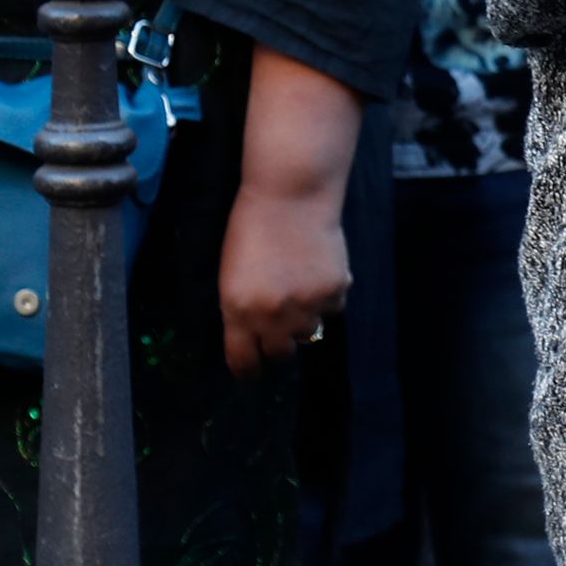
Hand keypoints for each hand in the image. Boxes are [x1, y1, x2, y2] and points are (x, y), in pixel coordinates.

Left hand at [218, 183, 350, 378]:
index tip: (253, 370)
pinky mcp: (333, 291)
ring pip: (309, 333)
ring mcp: (305, 306)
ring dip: (305, 318)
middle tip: (281, 328)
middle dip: (279, 345)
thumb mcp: (232, 275)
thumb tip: (257, 338)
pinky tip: (318, 270)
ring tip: (301, 286)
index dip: (249, 370)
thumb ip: (242, 310)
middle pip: (280, 355)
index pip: (243, 361)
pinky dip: (327, 297)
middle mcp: (271, 316)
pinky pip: (333, 309)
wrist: (291, 195)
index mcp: (238, 311)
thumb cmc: (252, 228)